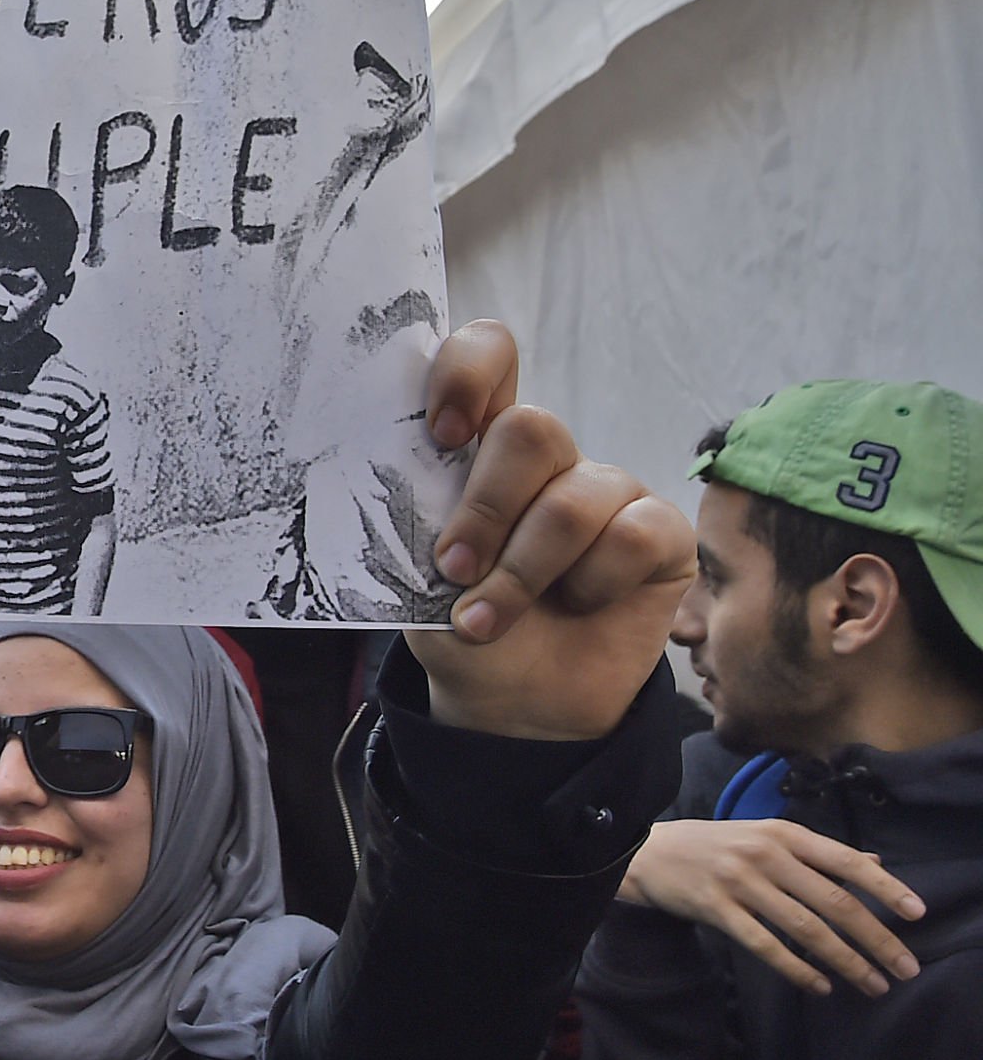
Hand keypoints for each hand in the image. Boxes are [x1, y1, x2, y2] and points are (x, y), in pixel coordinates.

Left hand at [405, 321, 696, 739]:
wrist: (513, 703)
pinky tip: (578, 607)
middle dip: (486, 509)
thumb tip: (398, 481)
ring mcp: (609, 489)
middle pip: (532, 429)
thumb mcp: (414, 575)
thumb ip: (415, 517)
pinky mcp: (662, 532)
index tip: (442, 435)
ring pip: (574, 499)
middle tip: (452, 568)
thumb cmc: (460, 622)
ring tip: (484, 620)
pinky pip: (633, 536)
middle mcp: (550, 456)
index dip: (469, 373)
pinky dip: (592, 583)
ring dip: (523, 572)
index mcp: (480, 445)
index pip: (490, 355)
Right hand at [621, 818, 924, 996]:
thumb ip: (818, 852)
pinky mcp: (715, 909)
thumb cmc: (715, 846)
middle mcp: (765, 855)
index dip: (885, 888)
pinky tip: (820, 985)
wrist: (648, 852)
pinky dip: (797, 968)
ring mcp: (739, 882)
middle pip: (833, 901)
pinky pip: (764, 945)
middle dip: (876, 938)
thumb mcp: (766, 836)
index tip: (917, 914)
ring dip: (846, 961)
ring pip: (804, 928)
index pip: (845, 861)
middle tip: (905, 968)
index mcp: (782, 833)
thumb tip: (873, 865)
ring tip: (873, 984)